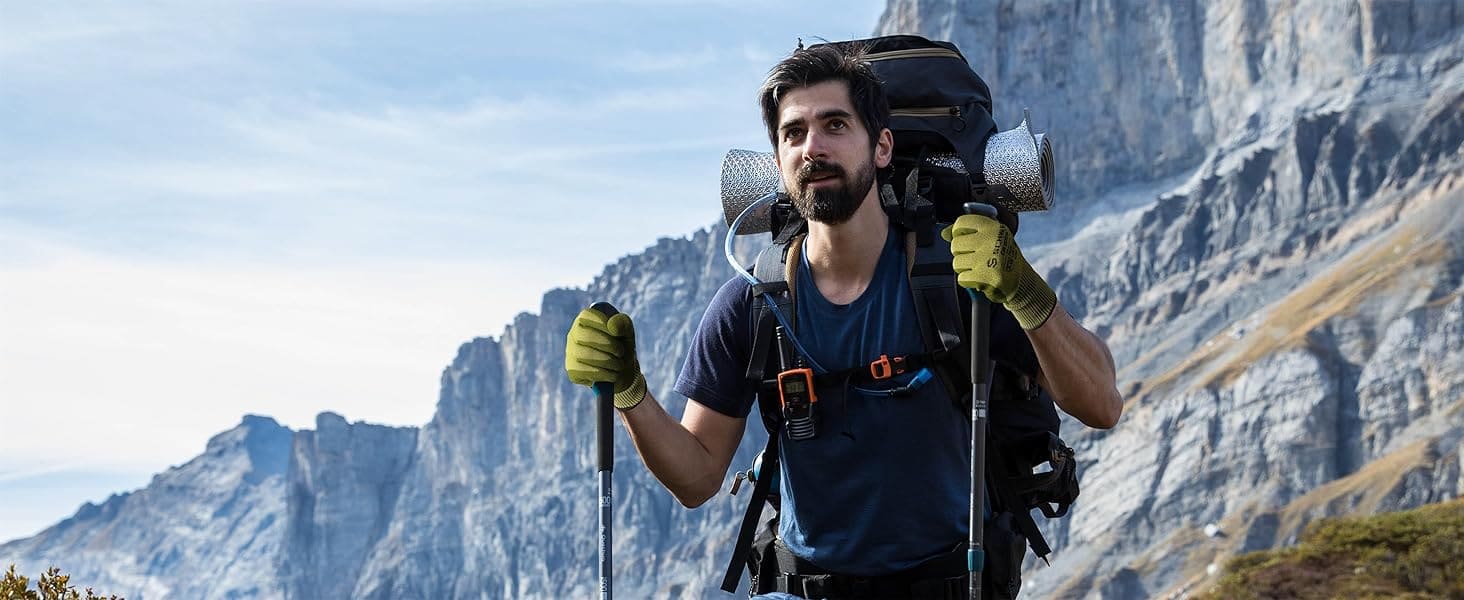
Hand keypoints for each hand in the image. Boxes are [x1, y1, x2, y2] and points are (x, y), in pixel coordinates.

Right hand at [565, 307, 646, 408]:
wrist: (621, 370)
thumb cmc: (621, 345)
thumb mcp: (627, 332)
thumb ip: (622, 323)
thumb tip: (612, 326)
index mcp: (585, 320)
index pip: (587, 315)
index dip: (603, 323)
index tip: (618, 333)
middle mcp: (574, 334)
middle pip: (587, 336)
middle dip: (610, 345)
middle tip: (621, 352)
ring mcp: (571, 353)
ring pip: (586, 355)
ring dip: (609, 361)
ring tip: (619, 364)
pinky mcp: (572, 370)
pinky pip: (584, 371)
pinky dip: (604, 374)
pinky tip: (612, 374)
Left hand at [942, 213, 1056, 329]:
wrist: (1021, 282)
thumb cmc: (1002, 257)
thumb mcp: (990, 238)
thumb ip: (967, 232)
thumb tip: (945, 232)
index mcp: (993, 227)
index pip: (961, 222)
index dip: (958, 232)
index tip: (965, 238)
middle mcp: (992, 240)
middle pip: (955, 244)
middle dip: (961, 254)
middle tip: (975, 258)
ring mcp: (989, 259)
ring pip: (956, 262)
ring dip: (965, 269)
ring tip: (979, 268)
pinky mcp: (987, 277)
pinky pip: (962, 278)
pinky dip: (968, 281)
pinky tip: (980, 278)